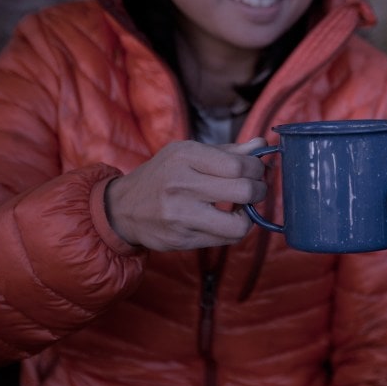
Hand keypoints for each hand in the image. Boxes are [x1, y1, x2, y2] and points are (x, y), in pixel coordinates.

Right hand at [104, 138, 267, 251]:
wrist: (124, 207)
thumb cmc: (164, 175)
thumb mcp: (189, 153)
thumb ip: (228, 151)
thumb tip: (262, 145)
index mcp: (184, 156)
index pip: (238, 165)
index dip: (256, 169)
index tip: (256, 171)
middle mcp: (180, 184)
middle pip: (244, 191)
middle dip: (259, 191)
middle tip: (255, 190)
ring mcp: (179, 215)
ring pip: (238, 225)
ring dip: (248, 217)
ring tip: (241, 209)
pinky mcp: (181, 239)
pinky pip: (224, 240)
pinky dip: (232, 229)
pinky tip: (225, 220)